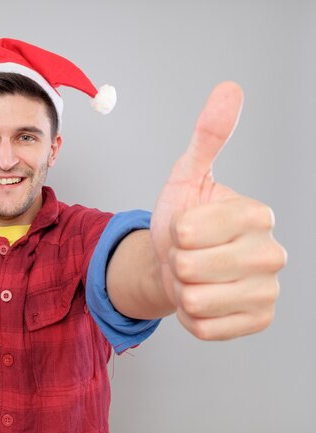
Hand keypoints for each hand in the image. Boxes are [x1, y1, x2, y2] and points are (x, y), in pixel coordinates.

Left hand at [151, 82, 286, 339]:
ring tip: (194, 277)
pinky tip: (202, 299)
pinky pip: (204, 327)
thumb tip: (229, 89)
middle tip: (188, 255)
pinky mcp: (258, 321)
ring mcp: (269, 291)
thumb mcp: (187, 176)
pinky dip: (190, 316)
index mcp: (257, 215)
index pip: (190, 230)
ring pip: (196, 300)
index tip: (186, 227)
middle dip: (176, 262)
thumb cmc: (182, 221)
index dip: (175, 231)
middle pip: (191, 267)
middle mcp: (272, 254)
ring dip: (182, 289)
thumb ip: (208, 137)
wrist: (177, 264)